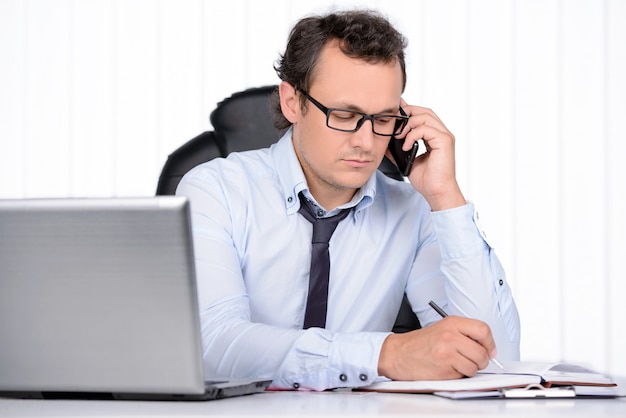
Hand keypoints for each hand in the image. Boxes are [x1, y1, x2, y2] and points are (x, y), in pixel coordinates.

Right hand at [378, 316, 496, 380]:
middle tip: (473, 361)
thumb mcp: (442, 328)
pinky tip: (447, 369)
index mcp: (451, 323)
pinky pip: (462, 376)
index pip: (483, 330)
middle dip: (481, 361)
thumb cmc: (420, 343)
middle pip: (482, 352)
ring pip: (474, 367)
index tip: (489, 350)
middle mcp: (450, 336)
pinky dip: (458, 376)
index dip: (490, 343)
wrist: (398, 353)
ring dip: (469, 370)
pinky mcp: (443, 369)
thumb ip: (464, 334)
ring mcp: (447, 353)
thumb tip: (487, 347)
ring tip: (456, 364)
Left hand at [388, 100, 465, 210]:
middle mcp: (441, 134)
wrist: (436, 192)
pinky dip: (413, 135)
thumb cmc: (427, 179)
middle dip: (408, 112)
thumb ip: (399, 150)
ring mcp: (444, 136)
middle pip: (425, 111)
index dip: (409, 111)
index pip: (422, 116)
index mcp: (434, 136)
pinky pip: (426, 129)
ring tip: (399, 136)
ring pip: (425, 117)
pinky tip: (406, 146)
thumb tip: (386, 142)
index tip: (395, 113)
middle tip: (395, 120)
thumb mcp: (408, 160)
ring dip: (409, 123)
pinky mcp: (444, 141)